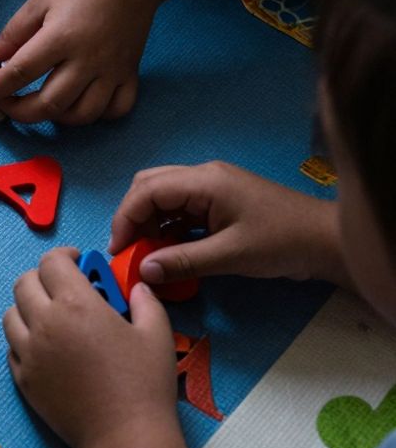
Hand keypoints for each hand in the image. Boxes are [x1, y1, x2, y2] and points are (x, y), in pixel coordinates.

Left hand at [0, 0, 156, 124]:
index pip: (20, 74)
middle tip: (6, 103)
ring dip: (56, 118)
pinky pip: (117, 109)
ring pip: (83, 115)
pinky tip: (80, 103)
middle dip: (20, 112)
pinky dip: (97, 115)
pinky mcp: (131, 72)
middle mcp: (88, 60)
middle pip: (50, 105)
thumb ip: (14, 32)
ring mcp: (112, 70)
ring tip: (40, 104)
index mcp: (61, 37)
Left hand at [4, 248, 188, 447]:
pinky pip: (12, 347)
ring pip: (11, 314)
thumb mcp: (157, 334)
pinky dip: (24, 339)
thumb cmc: (144, 384)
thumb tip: (136, 287)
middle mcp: (44, 323)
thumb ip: (144, 301)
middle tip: (64, 286)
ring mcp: (29, 352)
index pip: (52, 262)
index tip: (77, 260)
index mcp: (75, 304)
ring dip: (29, 308)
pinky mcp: (23, 378)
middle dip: (43, 277)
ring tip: (53, 316)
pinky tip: (46, 346)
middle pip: (24, 283)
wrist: (124, 434)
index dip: (64, 256)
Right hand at [109, 162, 347, 287]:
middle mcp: (203, 176)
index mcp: (204, 180)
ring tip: (150, 254)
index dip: (125, 218)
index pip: (147, 190)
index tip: (119, 250)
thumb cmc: (281, 243)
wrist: (326, 242)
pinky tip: (171, 249)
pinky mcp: (220, 200)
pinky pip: (182, 207)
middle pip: (149, 186)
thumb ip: (182, 261)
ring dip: (151, 222)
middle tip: (131, 250)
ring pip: (164, 196)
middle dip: (133, 217)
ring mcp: (212, 186)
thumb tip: (143, 271)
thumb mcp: (230, 256)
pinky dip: (169, 226)